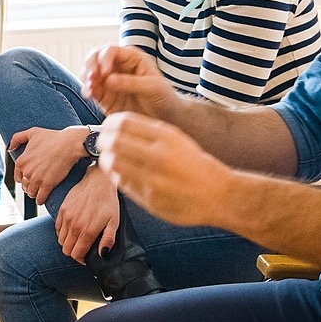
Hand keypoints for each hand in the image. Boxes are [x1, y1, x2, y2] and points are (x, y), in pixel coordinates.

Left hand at [9, 125, 90, 202]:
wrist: (68, 145)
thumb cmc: (52, 137)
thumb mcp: (32, 132)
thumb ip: (17, 138)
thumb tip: (10, 148)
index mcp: (21, 161)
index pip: (17, 176)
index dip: (23, 178)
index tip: (28, 179)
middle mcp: (27, 171)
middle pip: (24, 185)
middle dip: (28, 186)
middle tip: (35, 186)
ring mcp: (36, 179)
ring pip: (31, 193)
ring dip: (34, 194)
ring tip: (38, 193)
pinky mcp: (47, 185)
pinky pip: (40, 198)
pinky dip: (40, 200)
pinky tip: (42, 199)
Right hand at [54, 169, 121, 261]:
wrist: (98, 181)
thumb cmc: (108, 201)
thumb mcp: (114, 221)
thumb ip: (108, 239)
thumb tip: (103, 254)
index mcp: (87, 231)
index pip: (76, 254)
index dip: (81, 259)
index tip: (86, 257)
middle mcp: (74, 226)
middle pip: (66, 250)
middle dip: (74, 253)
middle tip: (82, 249)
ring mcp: (66, 217)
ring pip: (61, 240)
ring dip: (68, 243)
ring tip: (77, 240)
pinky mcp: (62, 210)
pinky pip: (57, 228)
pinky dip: (62, 233)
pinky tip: (71, 230)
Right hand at [82, 44, 177, 119]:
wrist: (165, 117)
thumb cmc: (163, 97)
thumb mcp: (152, 87)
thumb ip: (131, 82)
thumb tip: (109, 79)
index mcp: (131, 58)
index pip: (111, 50)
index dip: (104, 58)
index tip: (104, 71)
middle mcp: (118, 66)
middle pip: (96, 57)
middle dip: (91, 65)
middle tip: (92, 77)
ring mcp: (109, 80)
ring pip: (90, 71)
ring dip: (86, 77)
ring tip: (90, 87)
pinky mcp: (104, 95)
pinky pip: (91, 89)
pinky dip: (87, 90)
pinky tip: (89, 94)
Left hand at [98, 112, 238, 227]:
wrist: (218, 195)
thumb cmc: (195, 165)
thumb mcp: (177, 139)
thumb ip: (149, 132)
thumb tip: (115, 126)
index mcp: (167, 136)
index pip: (123, 122)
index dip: (108, 124)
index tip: (106, 127)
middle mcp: (160, 156)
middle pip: (114, 142)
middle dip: (102, 141)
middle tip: (102, 143)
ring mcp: (154, 179)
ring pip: (113, 164)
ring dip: (107, 160)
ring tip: (109, 159)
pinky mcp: (150, 199)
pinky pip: (123, 183)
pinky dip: (118, 177)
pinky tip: (123, 174)